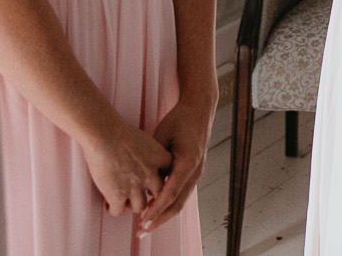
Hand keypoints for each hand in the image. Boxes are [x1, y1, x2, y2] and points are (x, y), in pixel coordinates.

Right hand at [83, 120, 172, 218]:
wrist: (103, 134)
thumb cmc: (119, 131)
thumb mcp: (143, 140)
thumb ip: (149, 152)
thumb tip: (143, 159)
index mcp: (159, 158)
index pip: (169, 175)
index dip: (160, 180)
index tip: (153, 182)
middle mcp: (150, 174)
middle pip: (158, 194)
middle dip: (149, 196)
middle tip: (140, 196)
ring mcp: (135, 187)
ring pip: (140, 206)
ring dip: (131, 205)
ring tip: (123, 201)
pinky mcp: (118, 196)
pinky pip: (118, 211)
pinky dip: (114, 209)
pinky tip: (109, 205)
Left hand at [135, 94, 212, 234]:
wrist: (199, 110)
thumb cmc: (179, 120)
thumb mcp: (162, 138)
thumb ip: (155, 161)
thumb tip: (142, 181)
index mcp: (187, 163)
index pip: (170, 194)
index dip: (155, 210)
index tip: (143, 221)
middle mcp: (195, 171)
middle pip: (177, 204)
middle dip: (159, 220)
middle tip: (142, 231)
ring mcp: (196, 173)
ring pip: (180, 201)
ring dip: (164, 215)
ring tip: (147, 225)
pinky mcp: (194, 172)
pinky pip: (182, 193)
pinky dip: (169, 204)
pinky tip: (157, 209)